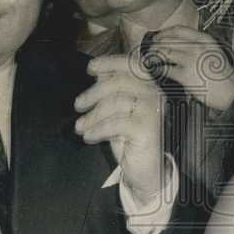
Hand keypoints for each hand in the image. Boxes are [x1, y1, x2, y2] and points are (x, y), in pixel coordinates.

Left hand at [74, 54, 168, 202]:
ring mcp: (154, 112)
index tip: (91, 68)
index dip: (111, 63)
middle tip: (78, 105)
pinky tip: (90, 136)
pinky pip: (117, 123)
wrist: (146, 170)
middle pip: (120, 82)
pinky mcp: (148, 129)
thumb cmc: (132, 140)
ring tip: (81, 127)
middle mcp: (155, 96)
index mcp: (150, 88)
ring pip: (116, 103)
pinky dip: (98, 129)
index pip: (133, 65)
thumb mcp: (119, 112)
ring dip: (93, 116)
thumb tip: (99, 74)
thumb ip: (113, 92)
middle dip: (94, 93)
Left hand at [145, 26, 233, 111]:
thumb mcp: (213, 52)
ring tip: (152, 58)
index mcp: (204, 40)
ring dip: (155, 55)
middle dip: (157, 44)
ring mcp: (189, 60)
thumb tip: (179, 44)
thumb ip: (198, 45)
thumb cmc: (222, 75)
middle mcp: (196, 47)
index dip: (165, 32)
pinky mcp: (184, 75)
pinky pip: (166, 69)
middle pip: (169, 40)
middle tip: (152, 48)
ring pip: (164, 52)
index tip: (159, 36)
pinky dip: (159, 69)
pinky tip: (158, 70)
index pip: (179, 30)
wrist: (230, 91)